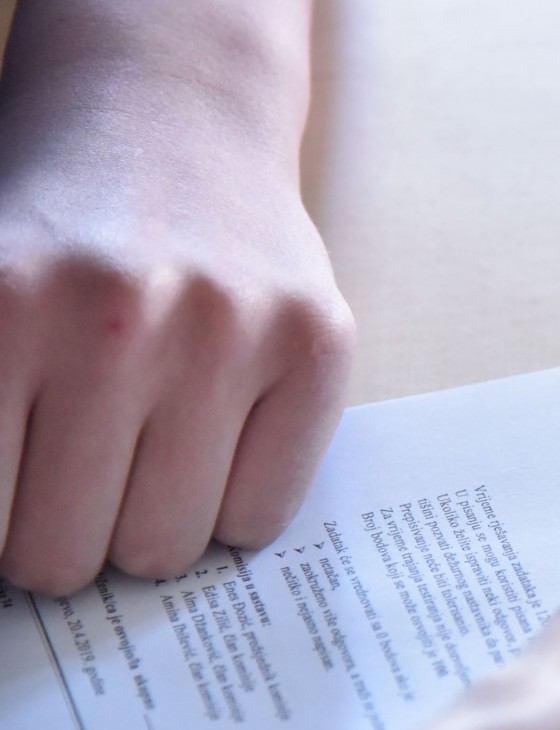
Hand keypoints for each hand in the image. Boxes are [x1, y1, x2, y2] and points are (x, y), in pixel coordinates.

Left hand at [0, 0, 350, 594]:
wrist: (170, 117)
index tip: (18, 504)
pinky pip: (262, 515)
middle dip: (67, 538)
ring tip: (148, 456)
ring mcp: (231, 334)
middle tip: (79, 486)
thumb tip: (14, 570)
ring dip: (151, 525)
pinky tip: (217, 442)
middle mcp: (119, 322)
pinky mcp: (316, 344)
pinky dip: (233, 505)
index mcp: (2, 310)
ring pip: (170, 546)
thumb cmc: (59, 232)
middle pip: (69, 553)